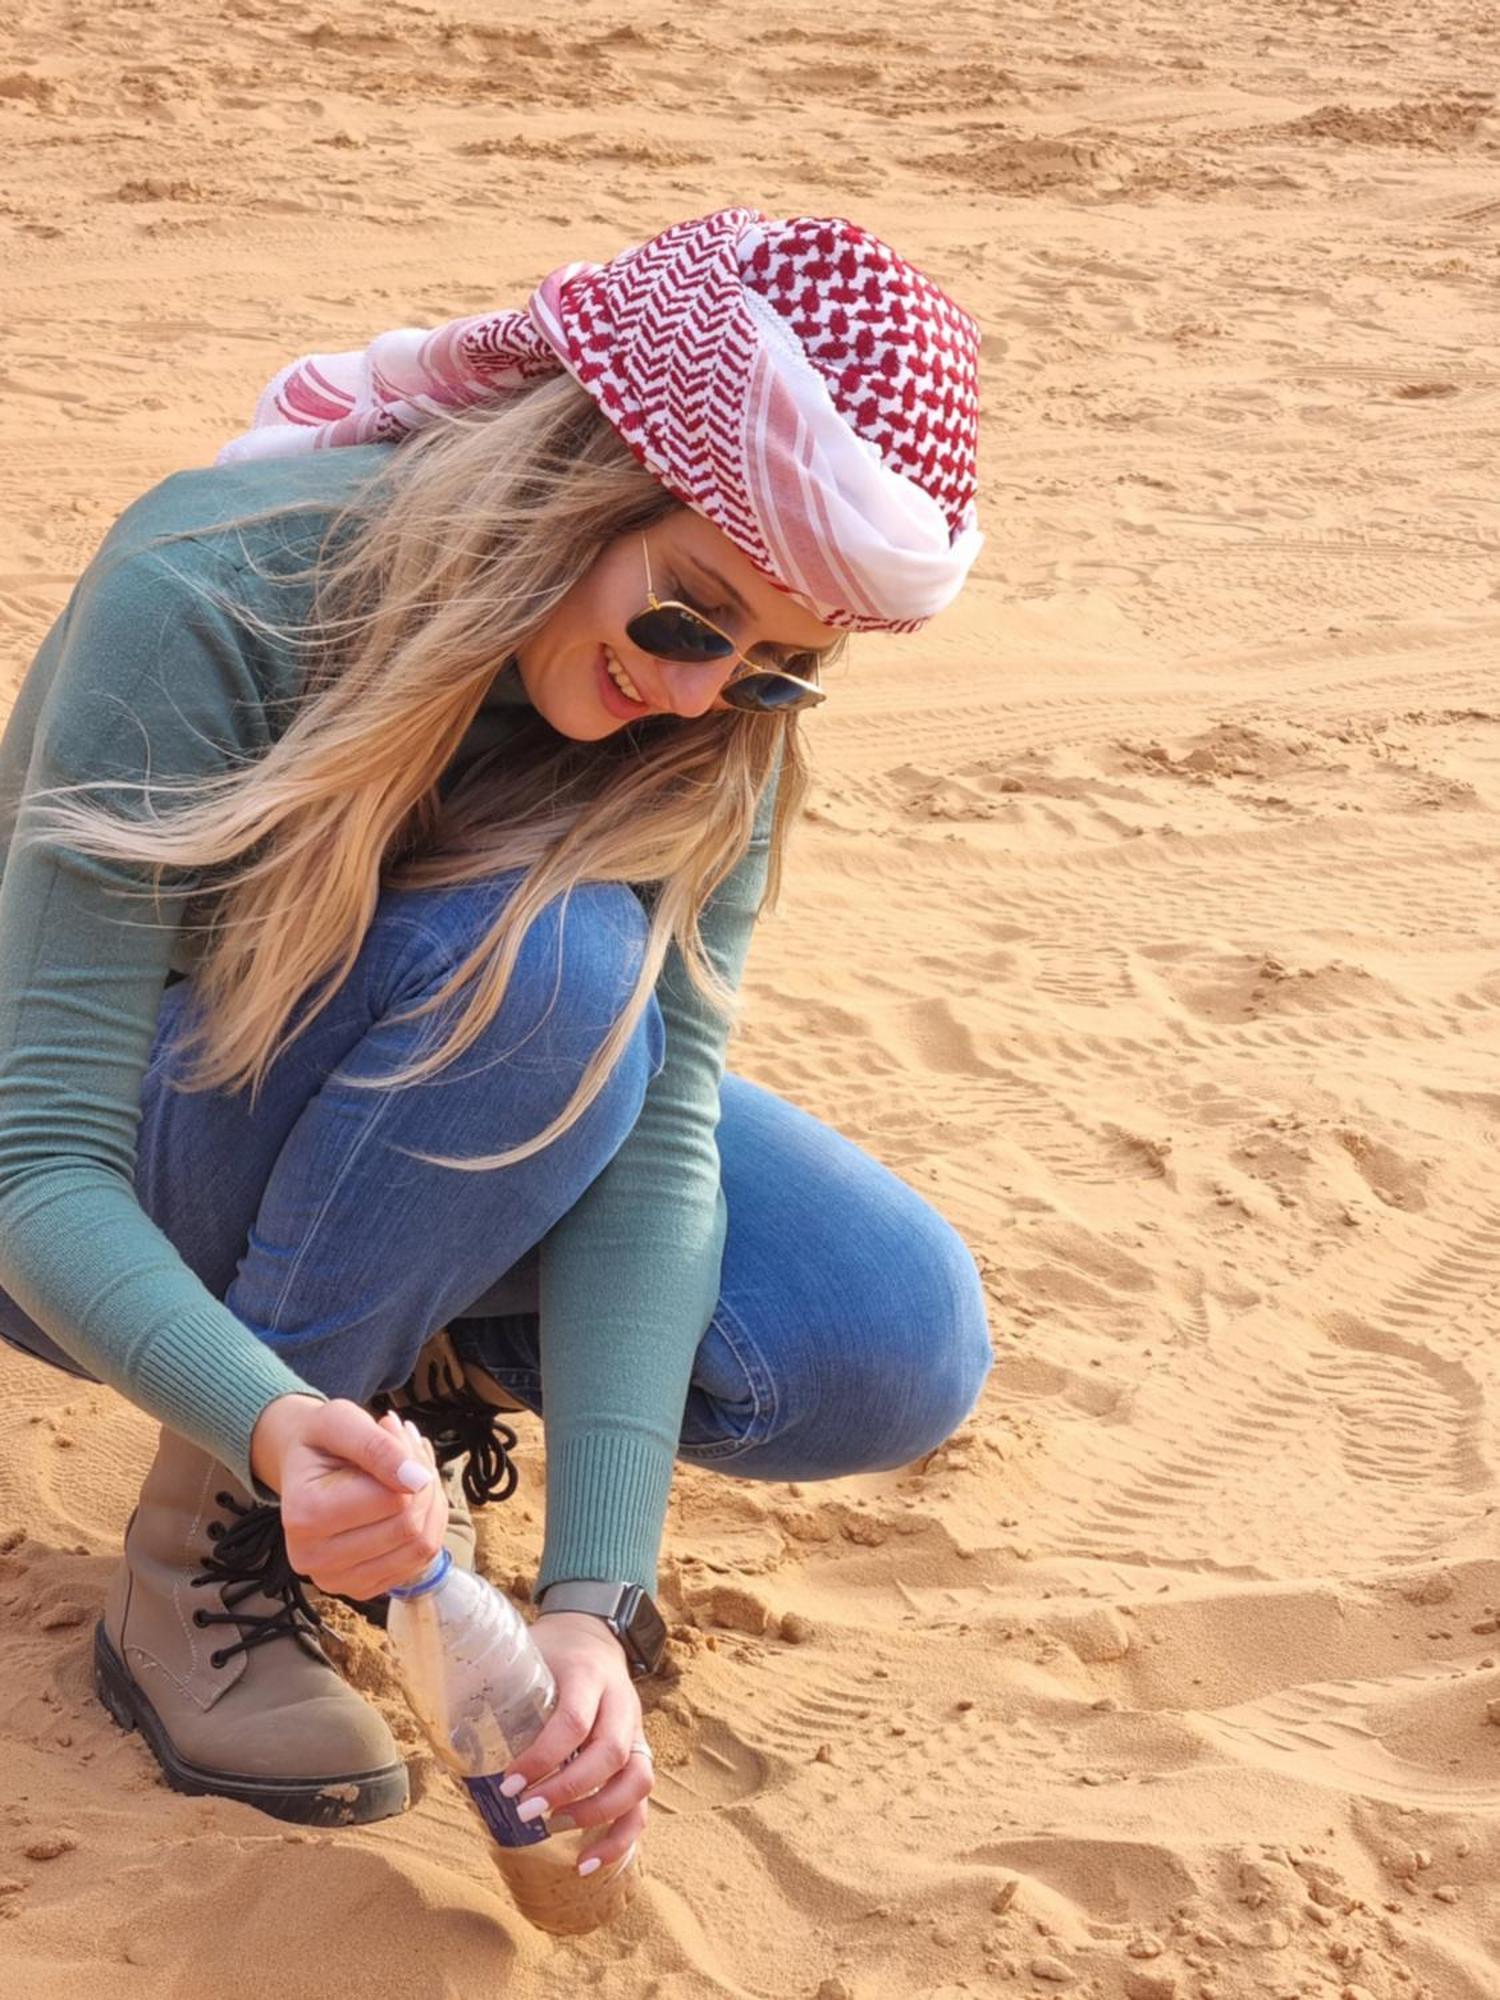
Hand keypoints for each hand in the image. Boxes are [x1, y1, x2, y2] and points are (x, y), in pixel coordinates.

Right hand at [250, 1394, 446, 1598]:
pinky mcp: (360, 1588)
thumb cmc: (319, 1441)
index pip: (393, 1500)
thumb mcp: (339, 1421)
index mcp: (304, 1515)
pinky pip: (419, 1562)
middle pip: (409, 1526)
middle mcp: (313, 1558)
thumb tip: (418, 1479)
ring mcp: (336, 1580)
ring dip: (431, 1502)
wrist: (304, 1465)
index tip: (395, 1430)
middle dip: (424, 1480)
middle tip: (408, 1448)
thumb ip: (377, 1447)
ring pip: (421, 1547)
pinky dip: (427, 1525)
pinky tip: (409, 1498)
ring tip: (410, 1471)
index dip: (410, 1460)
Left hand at [503, 1611, 652, 1875]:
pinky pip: (641, 1803)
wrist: (594, 1637)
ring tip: (554, 1828)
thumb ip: (494, 1689)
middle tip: (525, 1811)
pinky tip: (587, 1863)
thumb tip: (443, 1737)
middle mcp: (620, 1703)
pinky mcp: (640, 1756)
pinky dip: (619, 1837)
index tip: (508, 1782)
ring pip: (636, 1780)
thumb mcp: (526, 1657)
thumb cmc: (551, 1654)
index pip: (574, 1720)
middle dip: (566, 1789)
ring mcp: (636, 1731)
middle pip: (608, 1753)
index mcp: (588, 1675)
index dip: (542, 1757)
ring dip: (597, 1813)